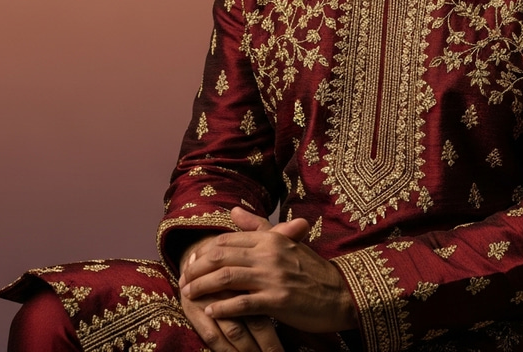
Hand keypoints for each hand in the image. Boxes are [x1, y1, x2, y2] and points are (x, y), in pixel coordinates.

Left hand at [181, 207, 358, 334]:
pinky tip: (209, 311)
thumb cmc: (311, 270)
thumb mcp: (286, 243)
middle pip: (222, 256)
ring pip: (227, 277)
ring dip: (203, 286)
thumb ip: (258, 228)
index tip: (192, 260)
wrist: (340, 293)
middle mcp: (270, 254)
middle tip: (182, 278)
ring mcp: (273, 277)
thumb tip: (234, 211)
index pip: (228, 239)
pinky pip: (242, 303)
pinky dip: (222, 307)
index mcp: (271, 238)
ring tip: (188, 294)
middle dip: (197, 268)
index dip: (206, 250)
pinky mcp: (277, 301)